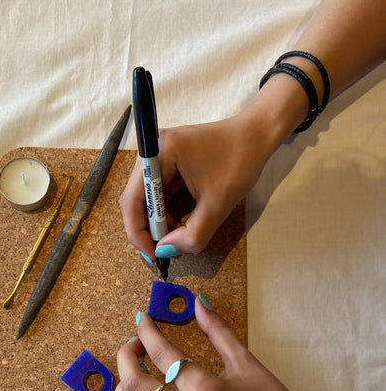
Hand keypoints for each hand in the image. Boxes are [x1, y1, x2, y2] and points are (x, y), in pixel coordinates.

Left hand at [115, 298, 331, 390]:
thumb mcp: (249, 364)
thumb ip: (219, 332)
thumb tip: (198, 303)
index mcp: (203, 387)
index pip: (160, 352)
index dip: (146, 330)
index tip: (143, 320)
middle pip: (135, 383)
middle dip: (126, 357)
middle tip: (134, 346)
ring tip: (130, 381)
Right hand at [119, 112, 272, 257]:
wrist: (256, 136)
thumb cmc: (241, 160)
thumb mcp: (218, 204)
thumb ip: (192, 234)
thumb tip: (165, 251)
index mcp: (162, 153)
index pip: (133, 199)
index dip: (138, 232)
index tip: (152, 254)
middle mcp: (153, 150)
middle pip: (136, 199)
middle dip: (150, 228)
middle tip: (165, 250)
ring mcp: (159, 156)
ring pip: (147, 199)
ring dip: (159, 222)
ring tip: (177, 238)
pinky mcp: (168, 162)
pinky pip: (159, 193)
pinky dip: (167, 212)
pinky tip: (180, 224)